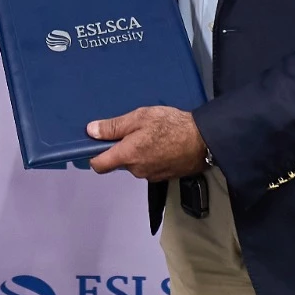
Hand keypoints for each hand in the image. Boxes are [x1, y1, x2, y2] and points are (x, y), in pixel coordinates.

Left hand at [85, 107, 206, 181]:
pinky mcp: (164, 177)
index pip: (99, 166)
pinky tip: (163, 145)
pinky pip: (149, 167)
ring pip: (135, 164)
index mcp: (128, 155)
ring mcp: (151, 176)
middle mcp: (137, 170)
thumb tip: (91, 131)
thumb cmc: (171, 125)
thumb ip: (114, 127)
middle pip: (119, 162)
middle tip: (135, 131)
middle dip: (122, 149)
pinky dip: (151, 158)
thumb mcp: (139, 117)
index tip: (98, 144)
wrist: (203, 140)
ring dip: (139, 153)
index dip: (94, 156)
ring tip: (152, 136)